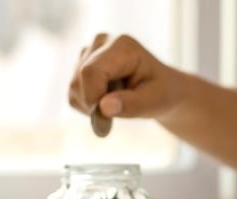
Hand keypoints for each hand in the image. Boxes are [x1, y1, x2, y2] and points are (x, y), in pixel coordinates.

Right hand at [68, 33, 187, 118]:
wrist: (162, 89)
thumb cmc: (162, 93)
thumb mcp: (156, 102)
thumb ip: (132, 104)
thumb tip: (104, 107)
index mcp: (123, 46)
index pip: (92, 72)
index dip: (93, 97)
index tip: (106, 117)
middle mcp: (101, 43)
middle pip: (79, 80)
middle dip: (95, 104)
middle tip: (121, 110)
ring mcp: (88, 53)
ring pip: (74, 88)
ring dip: (93, 106)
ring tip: (120, 101)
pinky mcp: (80, 65)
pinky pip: (73, 95)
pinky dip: (88, 106)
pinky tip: (109, 100)